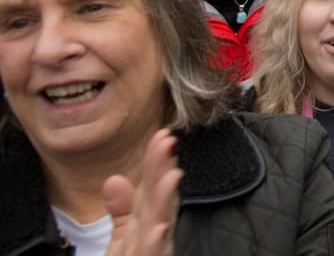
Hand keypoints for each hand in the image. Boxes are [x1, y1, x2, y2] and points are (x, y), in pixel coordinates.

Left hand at [103, 129, 182, 255]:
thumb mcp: (123, 237)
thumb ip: (122, 211)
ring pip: (161, 224)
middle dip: (163, 171)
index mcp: (147, 224)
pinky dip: (157, 243)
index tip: (161, 134)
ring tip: (172, 175)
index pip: (152, 188)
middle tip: (167, 141)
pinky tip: (159, 228)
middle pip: (159, 199)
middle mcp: (156, 235)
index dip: (156, 162)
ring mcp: (155, 252)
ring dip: (167, 201)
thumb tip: (115, 179)